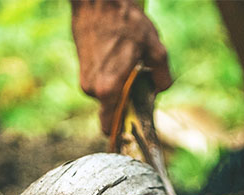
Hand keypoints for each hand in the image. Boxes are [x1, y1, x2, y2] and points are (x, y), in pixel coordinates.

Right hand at [71, 0, 171, 133]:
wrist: (98, 1)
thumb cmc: (125, 22)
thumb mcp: (155, 48)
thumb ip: (161, 75)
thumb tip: (161, 89)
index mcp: (110, 90)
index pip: (110, 127)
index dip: (122, 132)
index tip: (132, 133)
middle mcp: (93, 89)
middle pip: (113, 110)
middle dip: (126, 103)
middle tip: (140, 85)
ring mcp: (84, 80)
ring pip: (107, 96)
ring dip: (119, 88)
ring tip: (129, 65)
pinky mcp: (82, 70)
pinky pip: (100, 84)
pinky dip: (111, 79)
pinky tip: (119, 60)